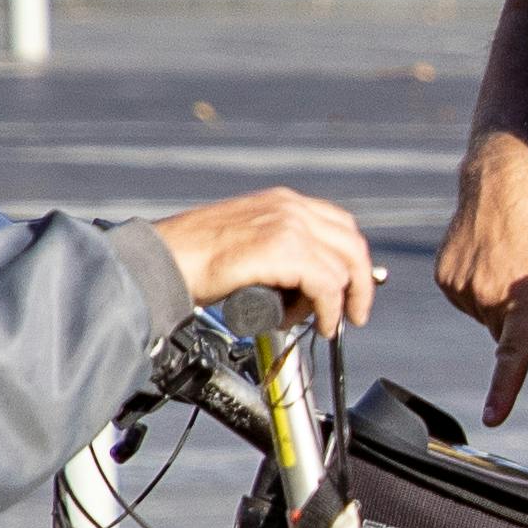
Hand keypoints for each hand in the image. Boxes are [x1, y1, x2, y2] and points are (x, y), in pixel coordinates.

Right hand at [153, 188, 379, 330]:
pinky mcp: (283, 249)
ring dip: (339, 303)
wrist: (166, 260)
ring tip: (321, 323)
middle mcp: (290, 207)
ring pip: (344, 266)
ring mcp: (288, 225)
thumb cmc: (195, 260)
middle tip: (355, 314)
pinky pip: (327, 284)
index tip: (354, 288)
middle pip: (351, 243)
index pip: (339, 224)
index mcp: (282, 202)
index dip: (353, 259)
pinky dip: (330, 309)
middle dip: (361, 283)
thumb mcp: (247, 244)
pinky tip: (322, 324)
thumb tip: (304, 284)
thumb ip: (277, 253)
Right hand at [433, 129, 527, 427]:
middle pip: (505, 334)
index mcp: (525, 295)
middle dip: (518, 319)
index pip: (514, 352)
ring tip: (508, 260)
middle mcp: (489, 294)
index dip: (504, 389)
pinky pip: (466, 299)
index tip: (493, 418)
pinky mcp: (443, 275)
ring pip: (485, 316)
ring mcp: (461, 285)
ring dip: (497, 301)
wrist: (503, 172)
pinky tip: (489, 256)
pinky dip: (478, 287)